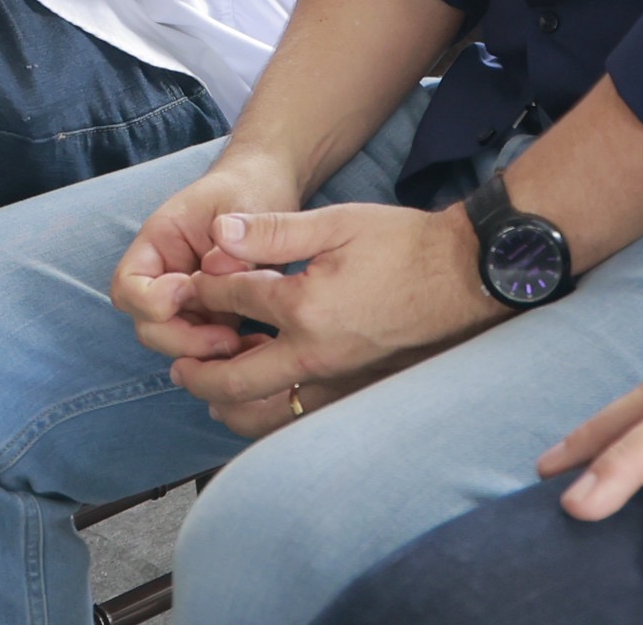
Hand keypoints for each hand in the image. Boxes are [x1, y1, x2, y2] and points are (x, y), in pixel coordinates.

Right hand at [110, 144, 305, 367]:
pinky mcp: (214, 315)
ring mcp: (189, 300)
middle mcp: (166, 276)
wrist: (270, 188)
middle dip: (183, 339)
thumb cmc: (250, 188)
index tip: (189, 288)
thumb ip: (234, 245)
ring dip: (206, 352)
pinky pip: (208, 348)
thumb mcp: (246, 206)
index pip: (128, 286)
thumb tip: (219, 271)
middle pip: (149, 326)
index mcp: (159, 244)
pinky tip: (257, 346)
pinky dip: (227, 356)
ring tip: (246, 343)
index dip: (151, 300)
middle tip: (227, 336)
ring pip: (177, 344)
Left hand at [136, 191, 506, 437]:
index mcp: (305, 309)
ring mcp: (338, 382)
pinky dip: (271, 416)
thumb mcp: (337, 223)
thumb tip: (219, 232)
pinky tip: (263, 400)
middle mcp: (316, 356)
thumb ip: (274, 231)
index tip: (190, 285)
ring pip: (267, 416)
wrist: (464, 276)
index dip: (204, 290)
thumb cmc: (404, 244)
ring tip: (210, 390)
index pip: (232, 303)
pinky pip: (301, 419)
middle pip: (235, 381)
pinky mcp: (357, 393)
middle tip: (178, 366)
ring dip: (230, 405)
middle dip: (199, 372)